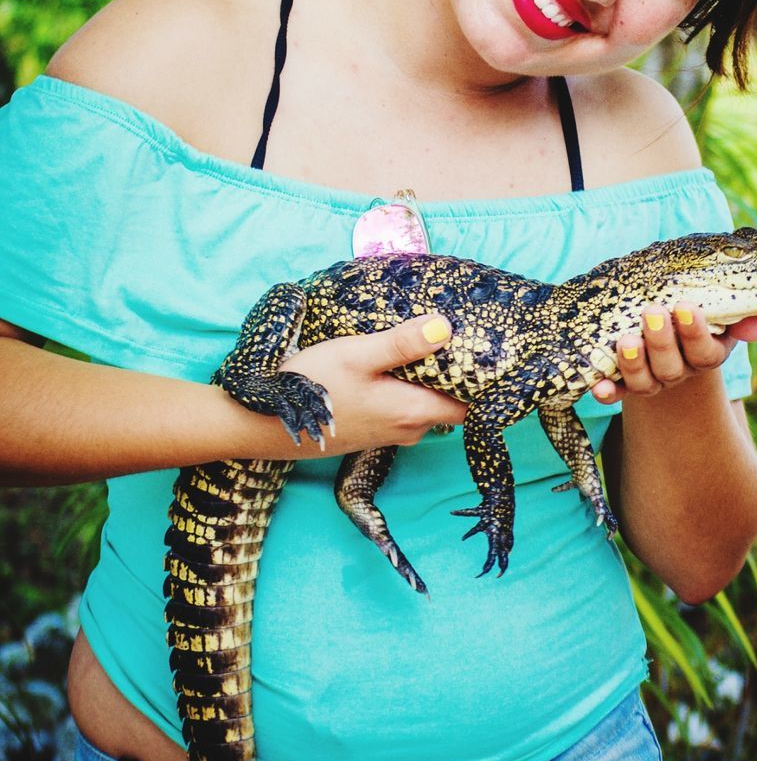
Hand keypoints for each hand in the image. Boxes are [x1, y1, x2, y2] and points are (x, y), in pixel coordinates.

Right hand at [267, 316, 466, 455]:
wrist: (265, 425)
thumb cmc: (313, 387)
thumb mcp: (357, 355)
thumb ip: (403, 343)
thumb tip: (446, 327)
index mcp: (414, 412)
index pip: (471, 406)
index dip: (483, 382)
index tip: (488, 352)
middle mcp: (409, 429)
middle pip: (451, 404)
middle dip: (457, 374)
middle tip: (460, 335)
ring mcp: (390, 433)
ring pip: (426, 405)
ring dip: (429, 379)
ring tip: (429, 342)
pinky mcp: (373, 430)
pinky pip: (405, 408)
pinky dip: (409, 387)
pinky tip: (397, 362)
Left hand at [590, 303, 756, 403]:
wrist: (672, 341)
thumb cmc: (698, 319)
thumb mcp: (721, 316)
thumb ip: (740, 319)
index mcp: (706, 354)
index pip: (704, 351)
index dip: (695, 332)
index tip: (686, 307)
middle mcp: (679, 372)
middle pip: (671, 367)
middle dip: (661, 341)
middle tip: (653, 313)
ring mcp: (651, 381)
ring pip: (644, 382)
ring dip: (633, 364)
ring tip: (625, 340)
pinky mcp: (624, 384)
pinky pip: (617, 392)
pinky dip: (607, 391)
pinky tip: (598, 386)